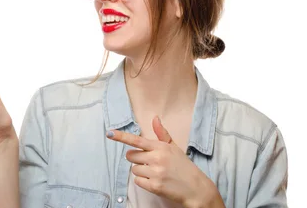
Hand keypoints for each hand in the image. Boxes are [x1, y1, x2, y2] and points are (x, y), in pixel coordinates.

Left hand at [107, 116, 222, 207]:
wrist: (196, 188)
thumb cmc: (184, 166)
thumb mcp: (174, 147)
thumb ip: (162, 134)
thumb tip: (154, 118)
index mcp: (161, 147)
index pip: (137, 140)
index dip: (121, 137)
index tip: (109, 133)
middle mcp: (157, 158)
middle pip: (131, 156)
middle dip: (137, 159)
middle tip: (149, 162)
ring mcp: (156, 172)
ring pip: (134, 169)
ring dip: (141, 171)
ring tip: (156, 173)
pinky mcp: (154, 186)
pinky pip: (138, 181)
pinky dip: (143, 182)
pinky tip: (155, 181)